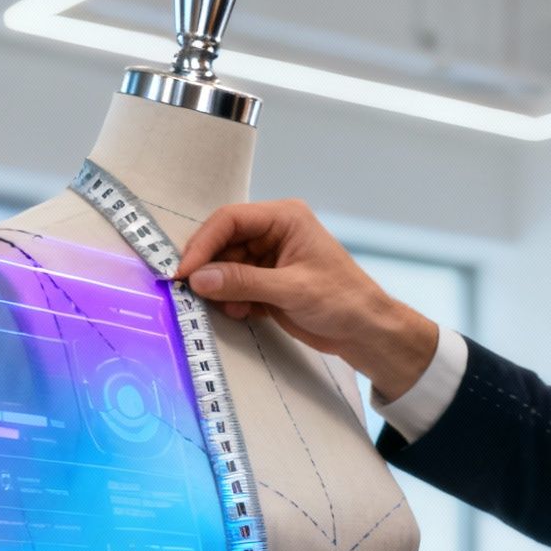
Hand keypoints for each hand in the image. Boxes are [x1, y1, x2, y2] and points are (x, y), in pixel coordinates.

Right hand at [176, 200, 440, 401]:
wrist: (365, 332)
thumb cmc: (342, 301)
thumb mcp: (291, 290)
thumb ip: (243, 282)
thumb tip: (199, 278)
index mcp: (284, 218)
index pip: (230, 220)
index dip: (204, 243)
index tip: (184, 271)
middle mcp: (274, 233)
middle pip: (223, 242)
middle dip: (209, 268)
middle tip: (192, 292)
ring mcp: (269, 258)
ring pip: (226, 267)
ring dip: (220, 288)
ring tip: (229, 307)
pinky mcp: (267, 282)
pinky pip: (235, 285)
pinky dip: (232, 300)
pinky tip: (242, 313)